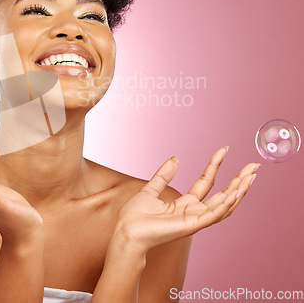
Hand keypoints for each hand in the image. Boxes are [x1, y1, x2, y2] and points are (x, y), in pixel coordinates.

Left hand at [114, 147, 258, 253]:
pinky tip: (236, 191)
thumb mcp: (150, 189)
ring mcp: (194, 220)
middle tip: (254, 166)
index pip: (206, 182)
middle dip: (239, 180)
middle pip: (222, 194)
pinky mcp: (191, 226)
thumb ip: (164, 175)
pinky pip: (213, 215)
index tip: (224, 149)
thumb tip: (175, 158)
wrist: (126, 230)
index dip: (215, 165)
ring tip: (251, 176)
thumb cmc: (135, 216)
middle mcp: (193, 212)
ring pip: (223, 205)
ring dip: (238, 191)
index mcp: (185, 204)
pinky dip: (226, 204)